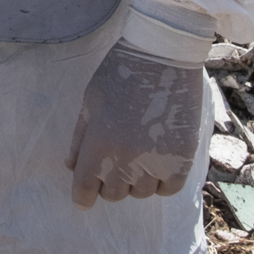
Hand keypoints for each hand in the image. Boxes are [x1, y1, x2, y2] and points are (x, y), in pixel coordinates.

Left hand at [65, 41, 204, 208]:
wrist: (163, 56)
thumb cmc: (120, 73)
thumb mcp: (90, 102)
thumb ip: (79, 139)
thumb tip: (71, 167)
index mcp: (99, 144)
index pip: (85, 189)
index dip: (82, 196)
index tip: (84, 197)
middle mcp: (126, 160)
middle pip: (113, 194)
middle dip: (108, 182)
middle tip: (114, 160)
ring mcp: (156, 161)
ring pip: (141, 193)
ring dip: (136, 180)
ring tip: (138, 153)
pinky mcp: (182, 159)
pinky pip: (168, 189)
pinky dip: (161, 181)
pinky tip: (157, 161)